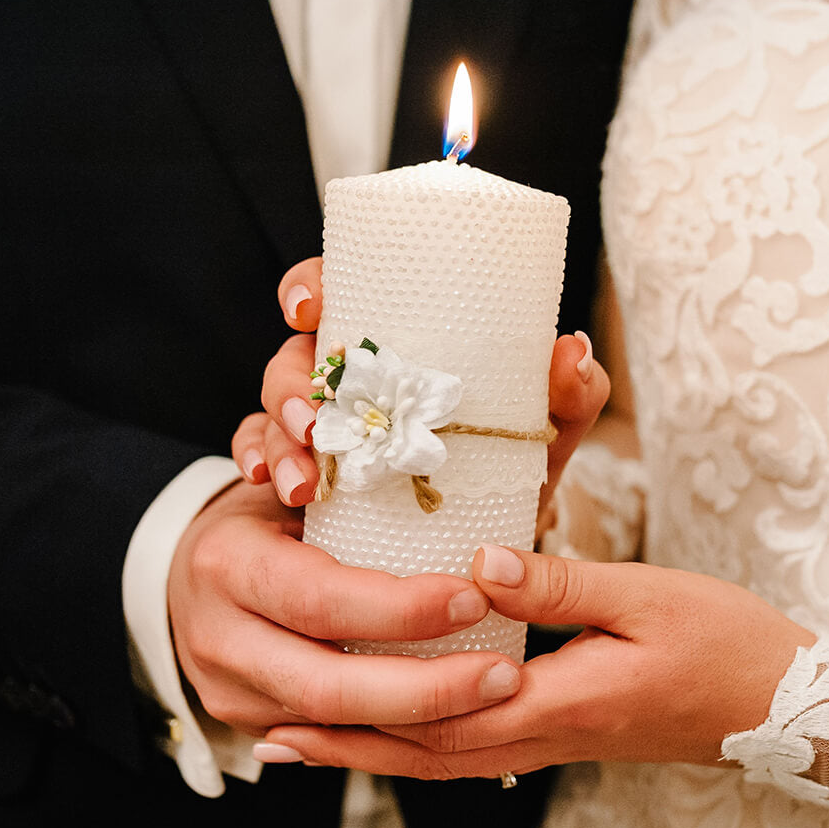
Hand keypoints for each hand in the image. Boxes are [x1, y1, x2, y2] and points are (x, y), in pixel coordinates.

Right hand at [167, 481, 523, 733]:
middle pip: (327, 687)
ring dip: (421, 722)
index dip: (400, 609)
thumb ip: (339, 471)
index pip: (320, 598)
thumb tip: (432, 472)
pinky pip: (331, 737)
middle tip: (503, 675)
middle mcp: (219, 637)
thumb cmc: (255, 509)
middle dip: (425, 690)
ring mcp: (229, 691)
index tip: (473, 598)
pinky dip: (394, 729)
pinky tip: (450, 715)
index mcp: (229, 563)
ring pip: (333, 728)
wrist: (182, 568)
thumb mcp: (288, 474)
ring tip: (492, 697)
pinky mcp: (247, 722)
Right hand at [231, 258, 609, 530]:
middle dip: (290, 384)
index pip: (335, 293)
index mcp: (391, 345)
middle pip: (293, 356)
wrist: (479, 540)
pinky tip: (268, 485)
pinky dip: (257, 463)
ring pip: (272, 409)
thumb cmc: (502, 467)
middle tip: (315, 423)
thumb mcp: (536, 436)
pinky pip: (256, 454)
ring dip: (279, 438)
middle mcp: (345, 376)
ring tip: (304, 480)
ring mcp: (314, 423)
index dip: (308, 287)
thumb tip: (572, 350)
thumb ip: (566, 398)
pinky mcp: (296, 467)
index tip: (307, 308)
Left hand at [255, 546, 815, 777]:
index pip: (442, 714)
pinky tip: (408, 721)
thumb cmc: (720, 642)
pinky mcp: (569, 728)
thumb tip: (478, 560)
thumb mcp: (643, 596)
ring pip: (451, 757)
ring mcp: (558, 738)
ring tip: (319, 738)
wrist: (781, 703)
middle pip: (430, 753)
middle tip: (275, 738)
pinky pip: (480, 746)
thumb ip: (557, 582)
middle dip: (350, 749)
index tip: (297, 708)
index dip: (364, 714)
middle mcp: (548, 732)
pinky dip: (428, 741)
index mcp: (561, 700)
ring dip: (381, 750)